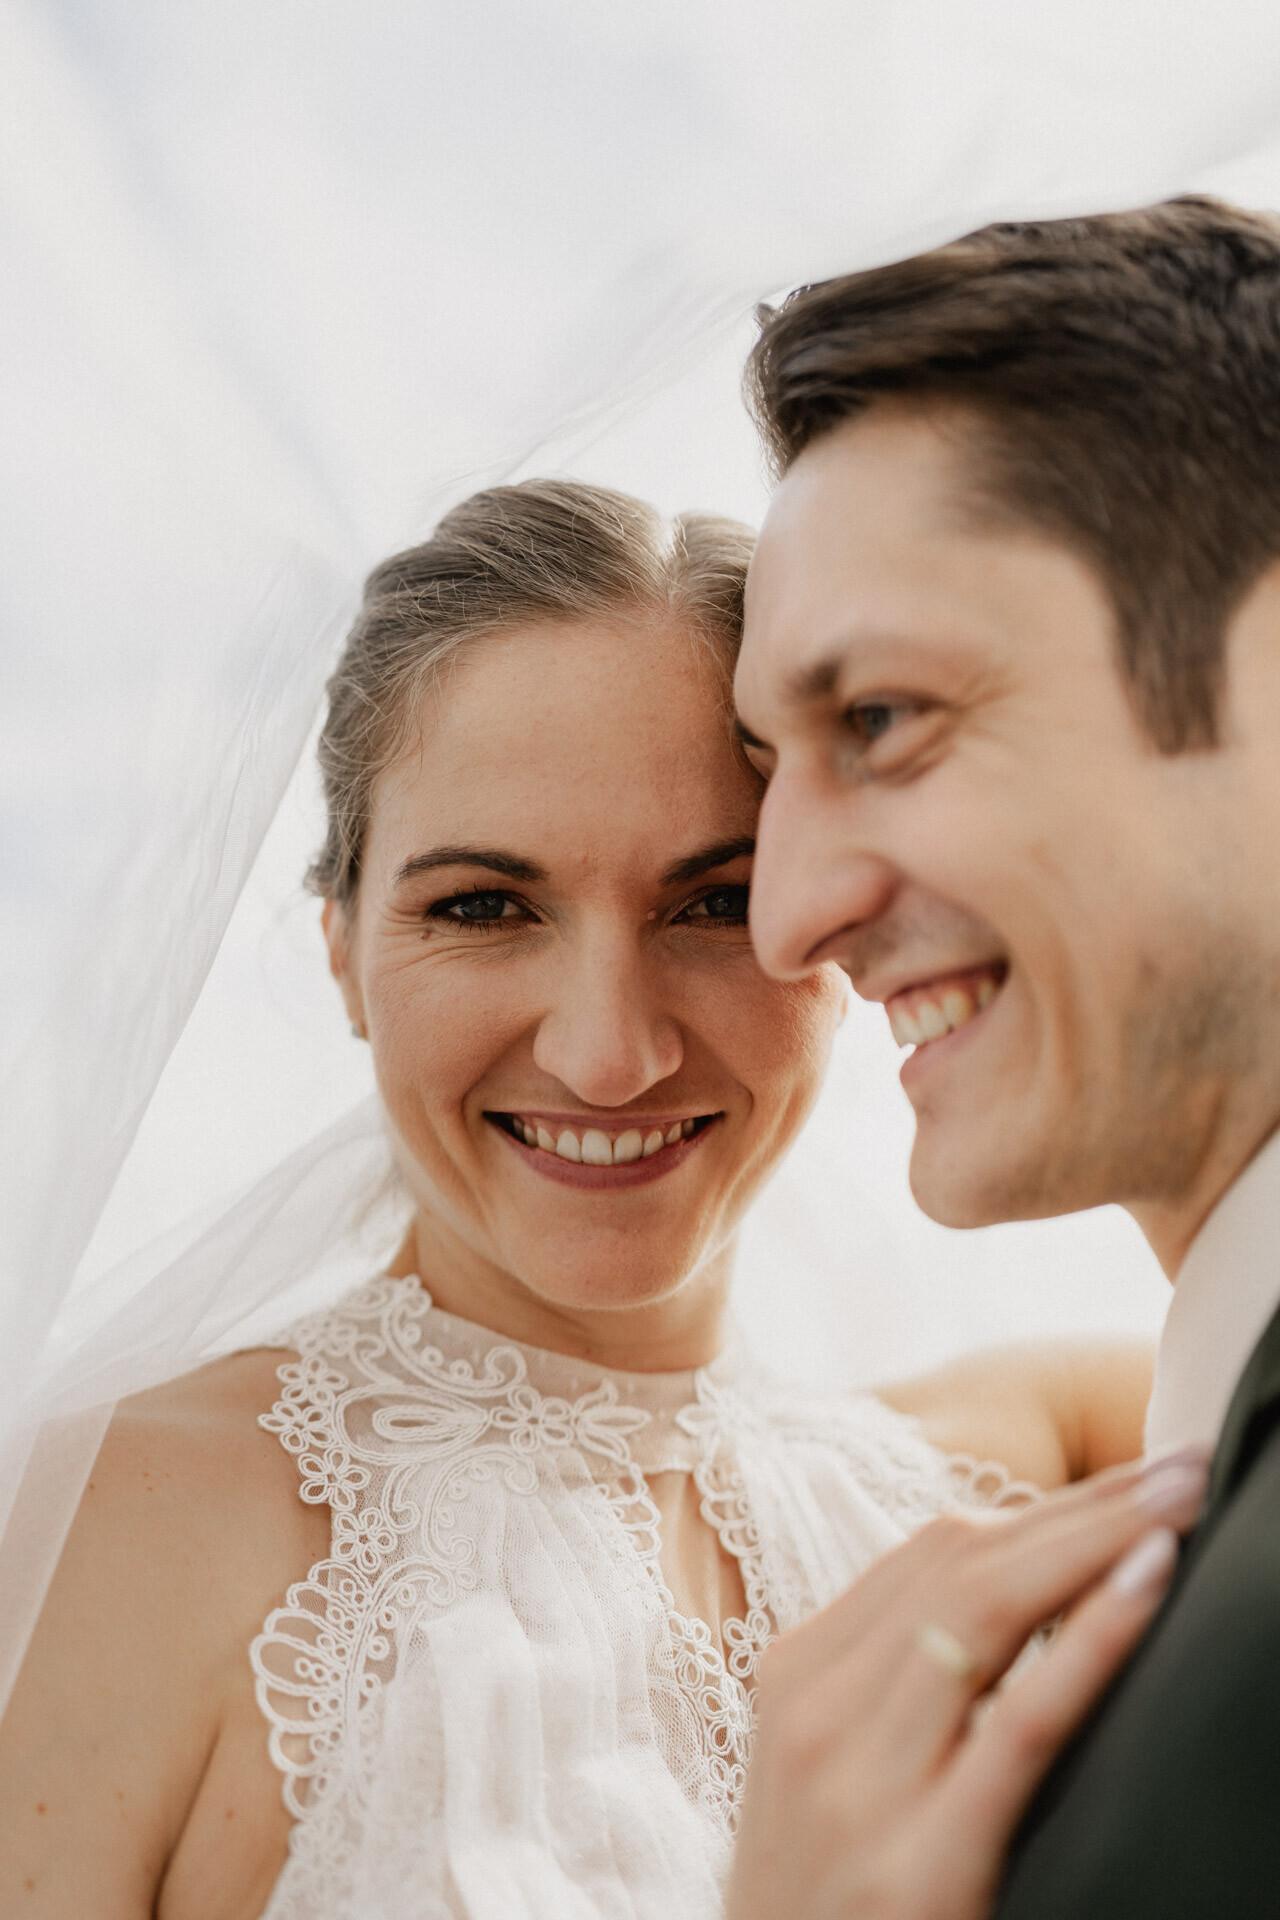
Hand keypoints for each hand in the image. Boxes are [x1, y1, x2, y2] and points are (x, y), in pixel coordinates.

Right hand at [725, 1448, 1208, 1919]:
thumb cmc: (816, 1908)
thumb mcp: (826, 1779)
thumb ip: (891, 1689)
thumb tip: (1015, 1602)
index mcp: (796, 1678)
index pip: (932, 1554)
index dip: (1042, 1505)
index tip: (1126, 1476)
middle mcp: (817, 1711)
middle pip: (965, 1563)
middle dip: (1084, 1501)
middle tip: (1183, 1458)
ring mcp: (860, 1785)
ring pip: (988, 1612)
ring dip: (1100, 1539)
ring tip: (1182, 1501)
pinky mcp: (916, 1864)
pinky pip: (1017, 1720)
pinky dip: (1090, 1639)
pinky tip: (1148, 1586)